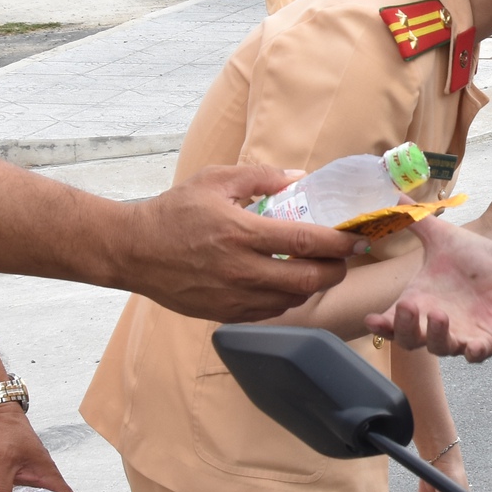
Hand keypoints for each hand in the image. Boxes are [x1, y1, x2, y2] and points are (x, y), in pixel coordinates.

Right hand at [123, 164, 367, 320]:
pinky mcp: (224, 313)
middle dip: (336, 270)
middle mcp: (240, 270)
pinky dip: (287, 298)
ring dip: (313, 286)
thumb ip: (261, 177)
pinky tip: (287, 282)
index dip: (338, 243)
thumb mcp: (215, 180)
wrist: (133, 251)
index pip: (305, 241)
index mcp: (240, 233)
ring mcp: (233, 296)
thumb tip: (299, 178)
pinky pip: (270, 312)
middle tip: (344, 258)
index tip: (357, 238)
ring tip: (318, 268)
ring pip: (292, 300)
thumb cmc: (173, 212)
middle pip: (308, 280)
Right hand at [370, 219, 491, 362]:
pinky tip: (472, 347)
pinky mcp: (486, 341)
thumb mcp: (446, 239)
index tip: (372, 318)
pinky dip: (473, 353)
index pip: (393, 321)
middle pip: (409, 340)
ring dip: (435, 335)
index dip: (381, 324)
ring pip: (440, 348)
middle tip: (406, 307)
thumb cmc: (478, 263)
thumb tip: (394, 197)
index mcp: (422, 301)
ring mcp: (461, 335)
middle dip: (404, 328)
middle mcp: (436, 324)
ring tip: (438, 314)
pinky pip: (476, 354)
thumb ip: (418, 222)